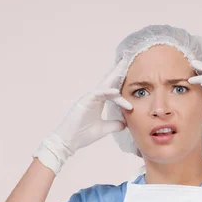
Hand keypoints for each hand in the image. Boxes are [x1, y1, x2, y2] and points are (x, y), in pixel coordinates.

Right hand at [33, 59, 133, 173]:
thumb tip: (126, 123)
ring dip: (114, 78)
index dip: (122, 93)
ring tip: (124, 69)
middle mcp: (94, 98)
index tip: (132, 104)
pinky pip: (98, 94)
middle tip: (126, 61)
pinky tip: (116, 92)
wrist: (69, 141)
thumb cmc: (82, 134)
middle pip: (108, 83)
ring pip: (104, 86)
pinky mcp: (84, 101)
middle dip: (117, 73)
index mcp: (98, 102)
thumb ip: (114, 125)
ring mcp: (88, 98)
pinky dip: (107, 92)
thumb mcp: (103, 129)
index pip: (112, 92)